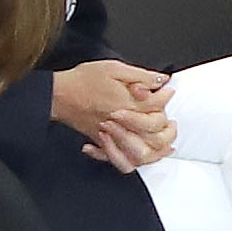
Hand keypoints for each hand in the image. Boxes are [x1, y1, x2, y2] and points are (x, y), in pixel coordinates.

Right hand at [48, 59, 174, 167]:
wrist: (59, 95)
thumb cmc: (83, 80)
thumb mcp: (114, 68)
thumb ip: (140, 75)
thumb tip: (160, 80)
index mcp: (128, 104)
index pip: (157, 107)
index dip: (166, 97)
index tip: (168, 91)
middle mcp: (123, 124)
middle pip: (155, 136)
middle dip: (168, 129)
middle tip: (172, 122)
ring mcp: (113, 137)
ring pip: (141, 155)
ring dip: (156, 151)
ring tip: (165, 143)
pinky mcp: (103, 143)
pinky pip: (121, 161)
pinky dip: (132, 161)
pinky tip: (143, 156)